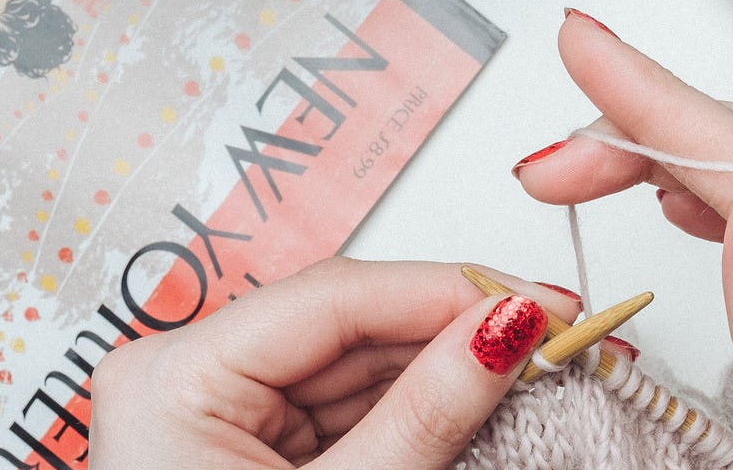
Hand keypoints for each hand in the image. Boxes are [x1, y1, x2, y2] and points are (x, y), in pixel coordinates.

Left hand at [91, 259, 579, 468]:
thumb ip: (426, 413)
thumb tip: (504, 331)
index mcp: (174, 380)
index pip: (333, 298)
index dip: (447, 291)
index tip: (540, 301)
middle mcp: (190, 380)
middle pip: (352, 324)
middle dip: (461, 328)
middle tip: (558, 328)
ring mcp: (225, 411)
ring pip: (362, 362)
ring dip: (452, 365)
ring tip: (538, 361)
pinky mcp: (259, 443)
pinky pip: (353, 404)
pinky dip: (422, 403)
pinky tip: (486, 392)